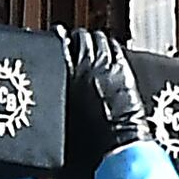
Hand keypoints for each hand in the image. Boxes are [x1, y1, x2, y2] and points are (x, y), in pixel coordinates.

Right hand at [62, 29, 143, 151]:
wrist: (118, 143)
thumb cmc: (90, 138)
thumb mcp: (64, 116)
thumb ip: (58, 96)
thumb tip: (54, 92)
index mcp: (68, 75)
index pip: (60, 43)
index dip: (58, 37)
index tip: (56, 35)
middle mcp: (88, 65)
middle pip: (81, 38)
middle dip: (78, 38)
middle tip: (76, 42)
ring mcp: (108, 65)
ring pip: (100, 39)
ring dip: (95, 41)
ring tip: (93, 46)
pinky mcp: (124, 70)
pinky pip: (116, 48)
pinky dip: (111, 47)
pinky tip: (110, 52)